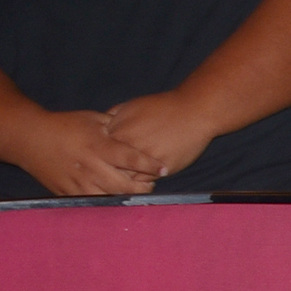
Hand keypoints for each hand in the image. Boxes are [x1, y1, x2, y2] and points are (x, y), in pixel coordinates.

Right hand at [11, 107, 157, 195]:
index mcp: (98, 146)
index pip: (131, 158)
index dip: (150, 165)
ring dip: (125, 197)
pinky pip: (90, 202)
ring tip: (136, 193)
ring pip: (108, 197)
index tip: (165, 169)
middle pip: (124, 184)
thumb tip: (140, 129)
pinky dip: (105, 202)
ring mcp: (77, 181)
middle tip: (152, 184)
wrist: (29, 137)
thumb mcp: (93, 119)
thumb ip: (116, 126)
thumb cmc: (65, 125)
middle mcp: (90, 166)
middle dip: (143, 187)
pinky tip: (115, 199)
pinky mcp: (66, 191)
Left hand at [97, 90, 221, 178]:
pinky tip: (141, 182)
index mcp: (116, 132)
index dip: (97, 159)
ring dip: (123, 182)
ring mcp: (143, 159)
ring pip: (124, 179)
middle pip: (107, 168)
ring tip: (123, 184)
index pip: (97, 153)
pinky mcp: (160, 169)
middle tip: (106, 179)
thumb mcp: (132, 106)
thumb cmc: (163, 107)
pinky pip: (144, 183)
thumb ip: (113, 116)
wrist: (194, 111)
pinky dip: (140, 184)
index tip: (97, 163)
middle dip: (106, 174)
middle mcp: (126, 147)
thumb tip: (101, 126)